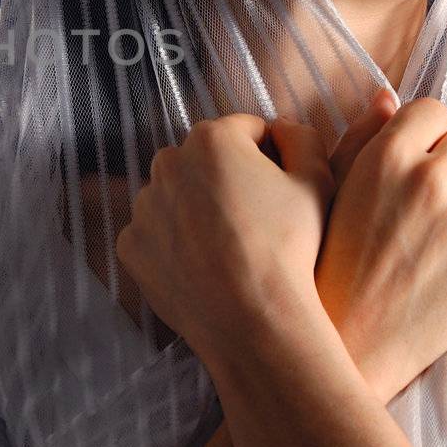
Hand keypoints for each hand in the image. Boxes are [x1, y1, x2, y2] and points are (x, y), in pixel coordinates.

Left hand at [115, 113, 333, 360]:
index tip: (277, 186)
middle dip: (226, 179)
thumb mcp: (316, 182)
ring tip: (228, 246)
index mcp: (212, 139)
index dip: (268, 155)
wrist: (253, 320)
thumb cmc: (289, 249)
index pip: (244, 131)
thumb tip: (281, 127)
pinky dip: (174, 244)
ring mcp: (144, 205)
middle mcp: (168, 164)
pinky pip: (155, 233)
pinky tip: (202, 265)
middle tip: (253, 219)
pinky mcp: (130, 244)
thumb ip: (302, 138)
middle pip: (204, 160)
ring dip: (196, 210)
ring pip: (175, 196)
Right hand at [315, 96, 446, 403]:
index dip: (427, 138)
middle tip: (438, 200)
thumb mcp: (331, 191)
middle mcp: (429, 179)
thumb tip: (389, 98)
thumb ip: (361, 138)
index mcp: (385, 157)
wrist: (350, 340)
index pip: (432, 112)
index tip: (418, 163)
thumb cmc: (329, 263)